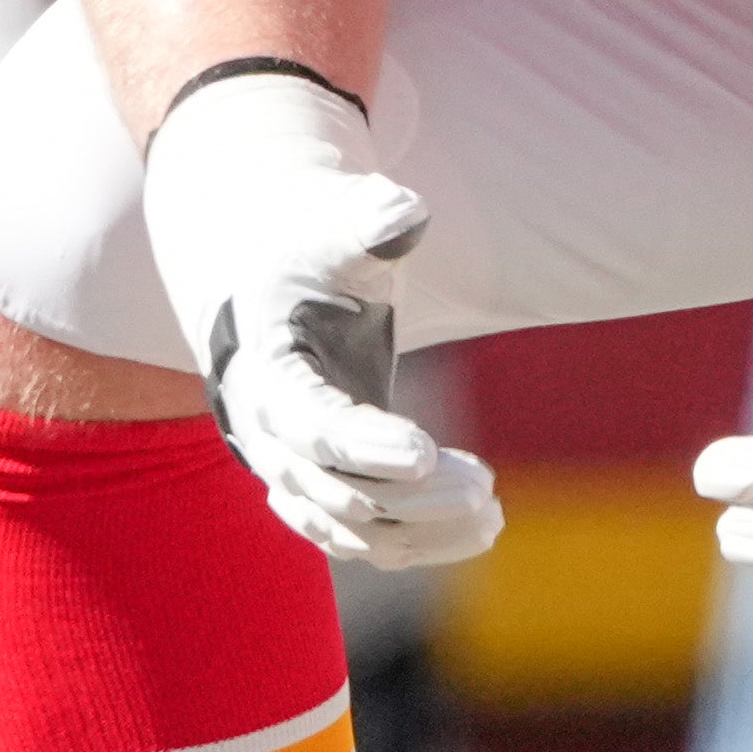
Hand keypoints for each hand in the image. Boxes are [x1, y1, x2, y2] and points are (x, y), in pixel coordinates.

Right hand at [134, 68, 499, 566]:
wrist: (260, 267)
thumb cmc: (305, 241)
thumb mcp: (331, 222)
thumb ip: (367, 220)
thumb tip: (404, 212)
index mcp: (263, 369)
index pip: (311, 426)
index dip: (366, 446)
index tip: (427, 453)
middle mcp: (265, 431)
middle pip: (332, 492)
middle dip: (410, 498)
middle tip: (485, 484)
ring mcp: (287, 463)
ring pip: (348, 529)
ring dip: (419, 532)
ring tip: (492, 514)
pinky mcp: (320, 478)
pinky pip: (358, 534)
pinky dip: (414, 540)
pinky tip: (478, 527)